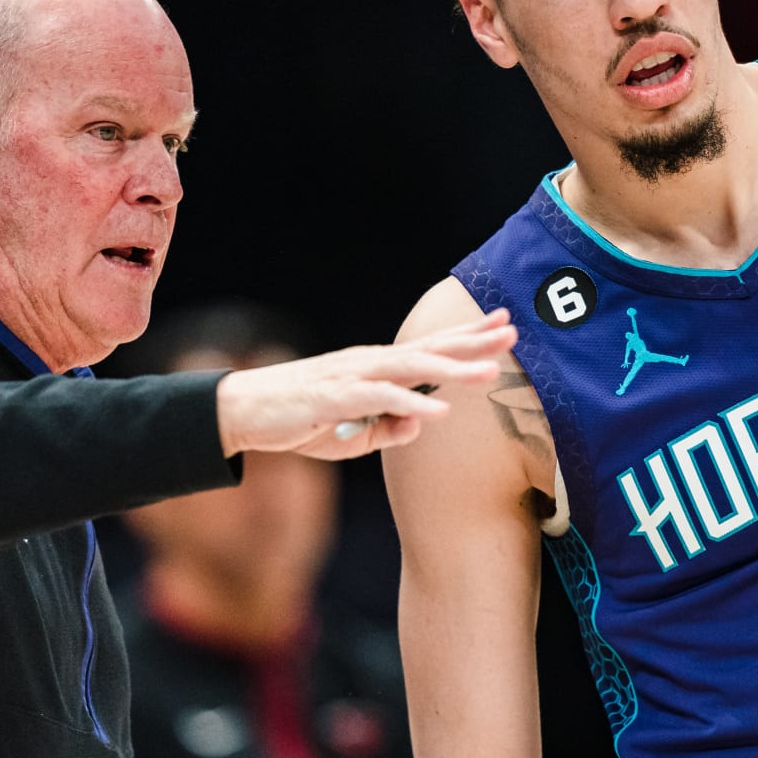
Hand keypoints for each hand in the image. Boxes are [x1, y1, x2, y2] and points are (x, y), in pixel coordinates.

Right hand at [214, 309, 514, 459]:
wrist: (245, 411)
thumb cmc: (303, 419)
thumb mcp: (357, 434)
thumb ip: (391, 428)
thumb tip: (422, 424)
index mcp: (379, 367)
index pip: (432, 347)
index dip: (468, 335)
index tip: (504, 323)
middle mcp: (372, 362)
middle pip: (431, 349)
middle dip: (473, 341)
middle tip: (512, 331)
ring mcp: (354, 375)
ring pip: (412, 369)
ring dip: (452, 370)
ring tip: (489, 373)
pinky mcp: (335, 396)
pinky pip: (379, 399)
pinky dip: (409, 405)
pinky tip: (438, 413)